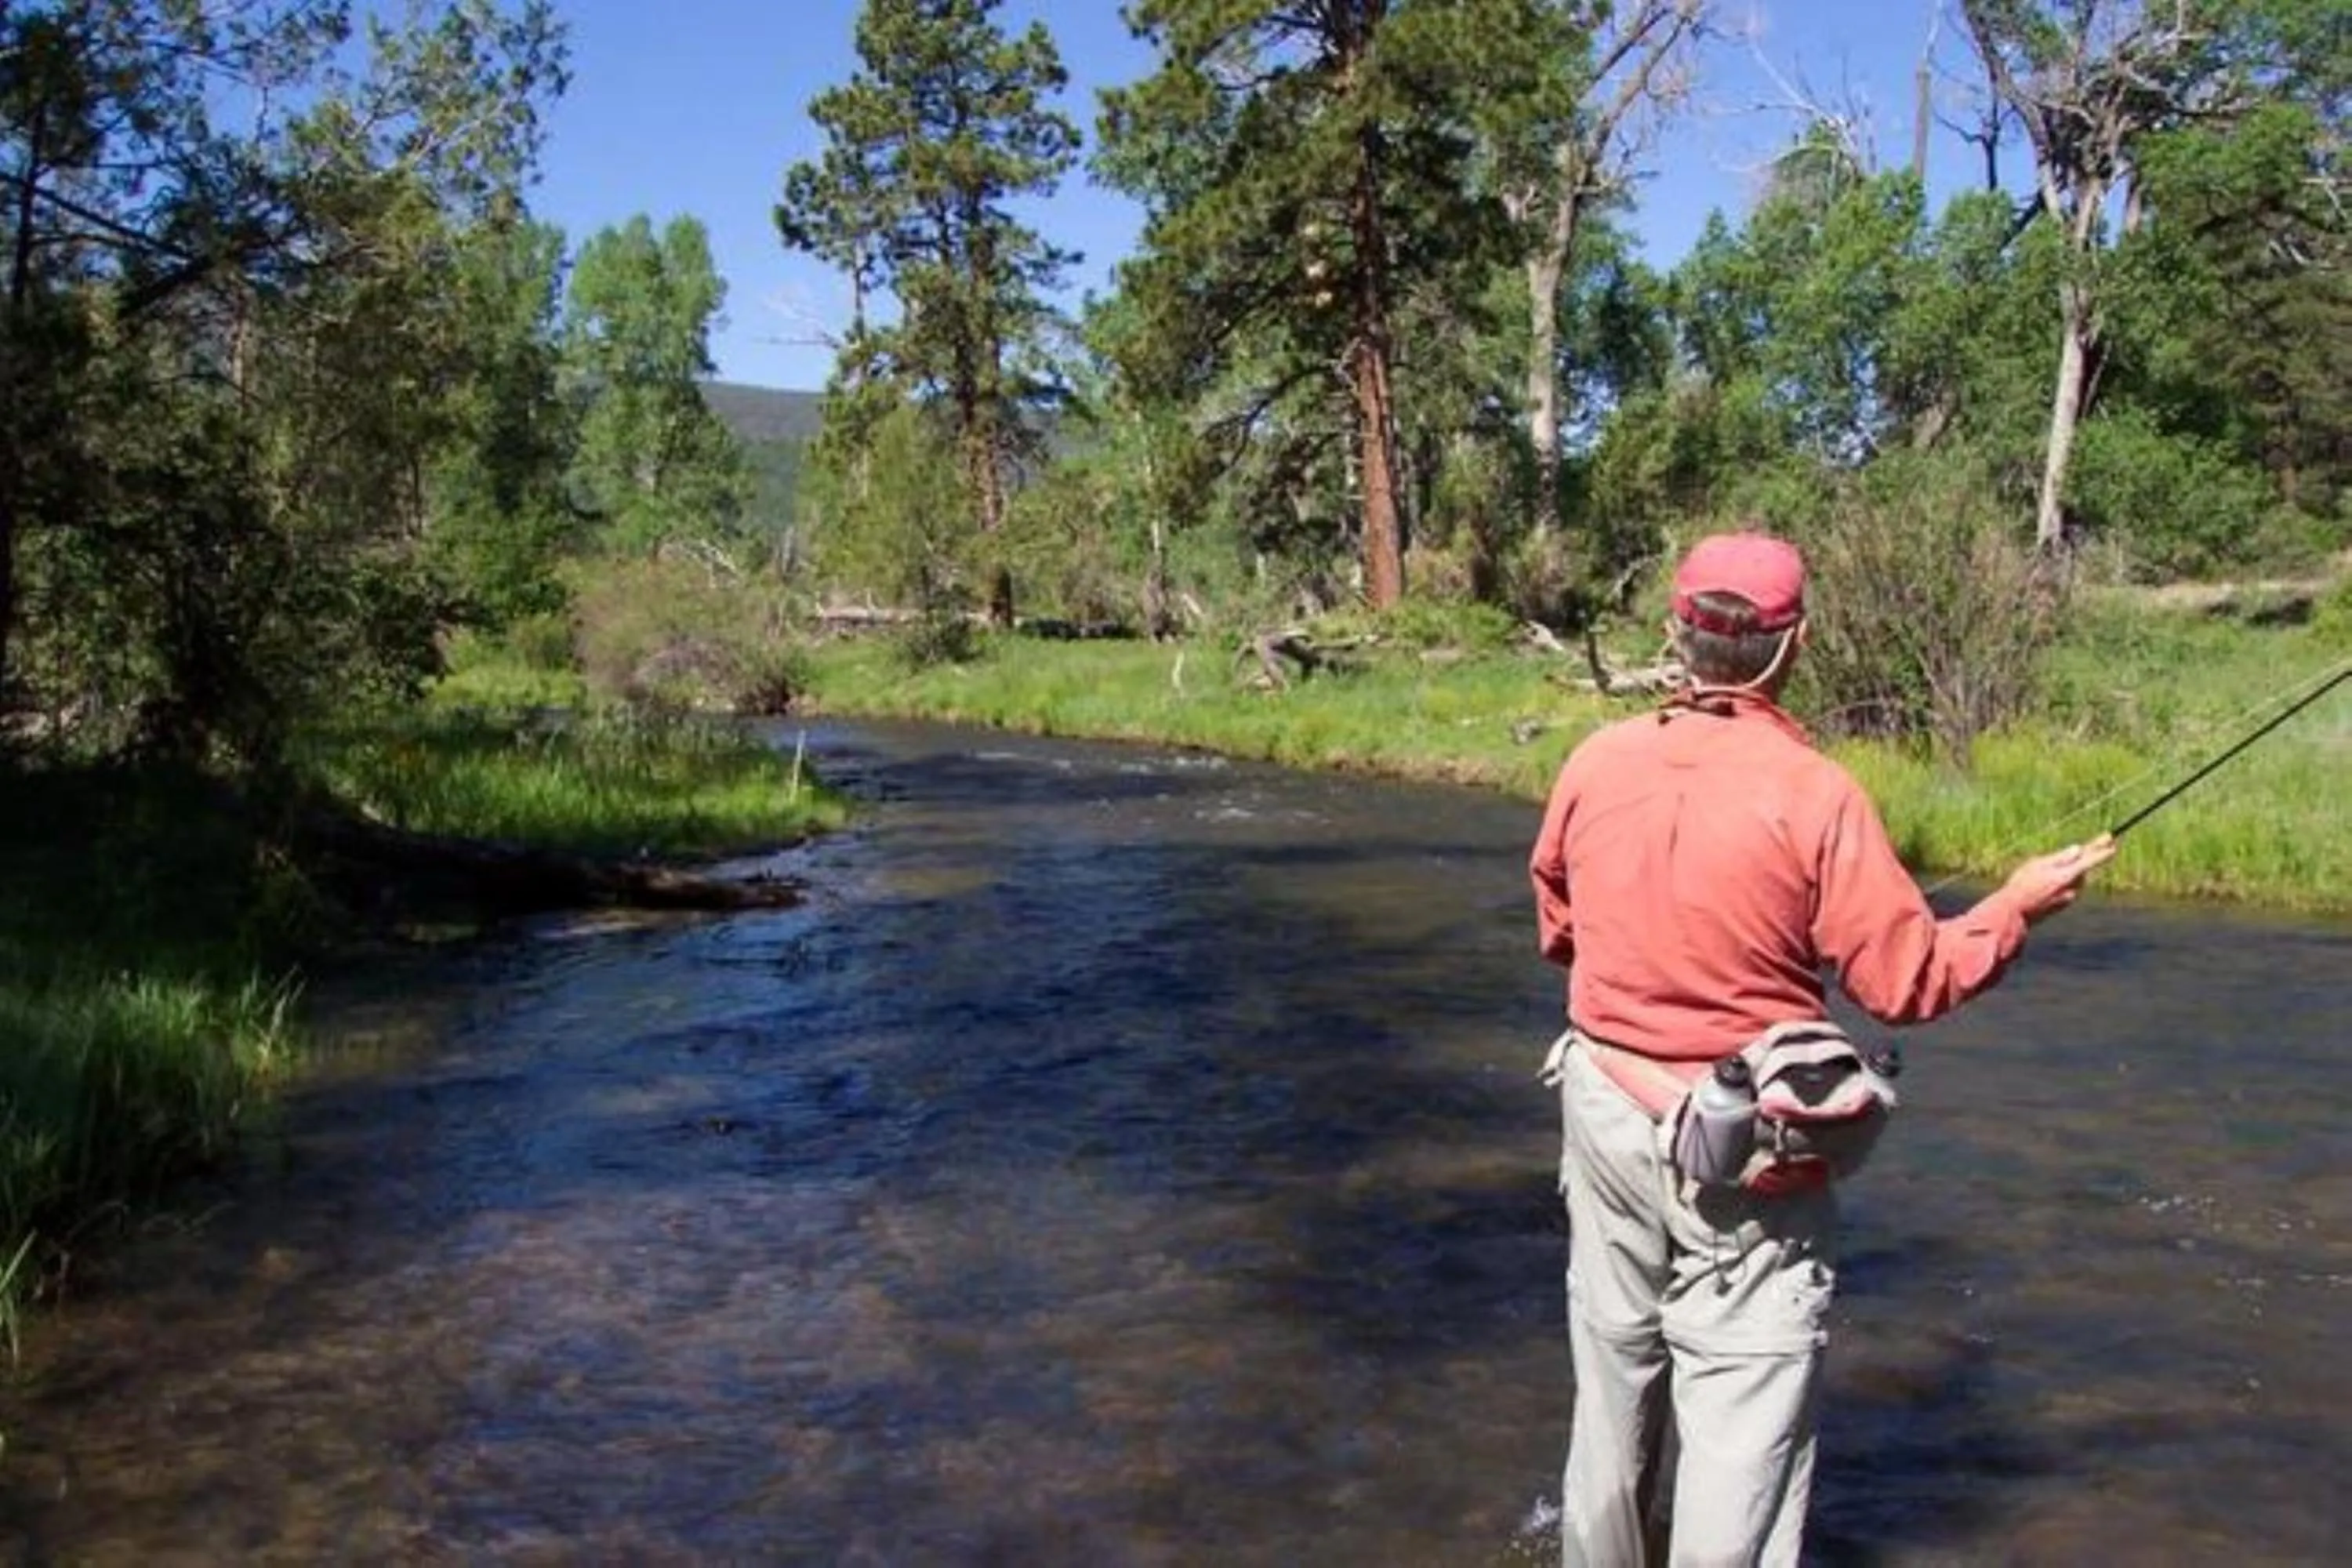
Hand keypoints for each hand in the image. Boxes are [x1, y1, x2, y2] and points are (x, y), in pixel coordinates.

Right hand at [2001, 833, 2117, 924]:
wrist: (2014, 912)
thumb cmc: (2022, 885)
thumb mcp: (2037, 864)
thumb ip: (2060, 857)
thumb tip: (2078, 849)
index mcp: (2066, 874)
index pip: (2089, 860)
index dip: (2101, 851)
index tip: (2112, 843)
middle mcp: (2073, 887)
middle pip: (2083, 868)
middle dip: (2085, 858)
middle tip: (2099, 845)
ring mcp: (2070, 897)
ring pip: (2075, 878)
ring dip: (2069, 871)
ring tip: (2046, 871)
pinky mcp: (2064, 904)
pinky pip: (2068, 887)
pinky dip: (2062, 882)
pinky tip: (2044, 883)